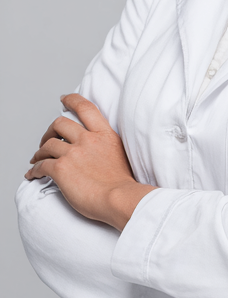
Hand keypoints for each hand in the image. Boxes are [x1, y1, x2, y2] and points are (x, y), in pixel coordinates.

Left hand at [25, 93, 154, 230]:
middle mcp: (88, 139)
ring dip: (39, 153)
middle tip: (47, 139)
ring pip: (47, 145)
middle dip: (49, 131)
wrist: (119, 198)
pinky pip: (40, 166)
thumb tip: (96, 148)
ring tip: (38, 160)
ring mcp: (73, 153)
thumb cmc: (122, 183)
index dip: (72, 100)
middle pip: (59, 124)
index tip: (64, 99)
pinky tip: (33, 175)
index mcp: (104, 134)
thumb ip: (106, 144)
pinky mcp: (61, 169)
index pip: (85, 107)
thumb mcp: (120, 153)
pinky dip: (34, 171)